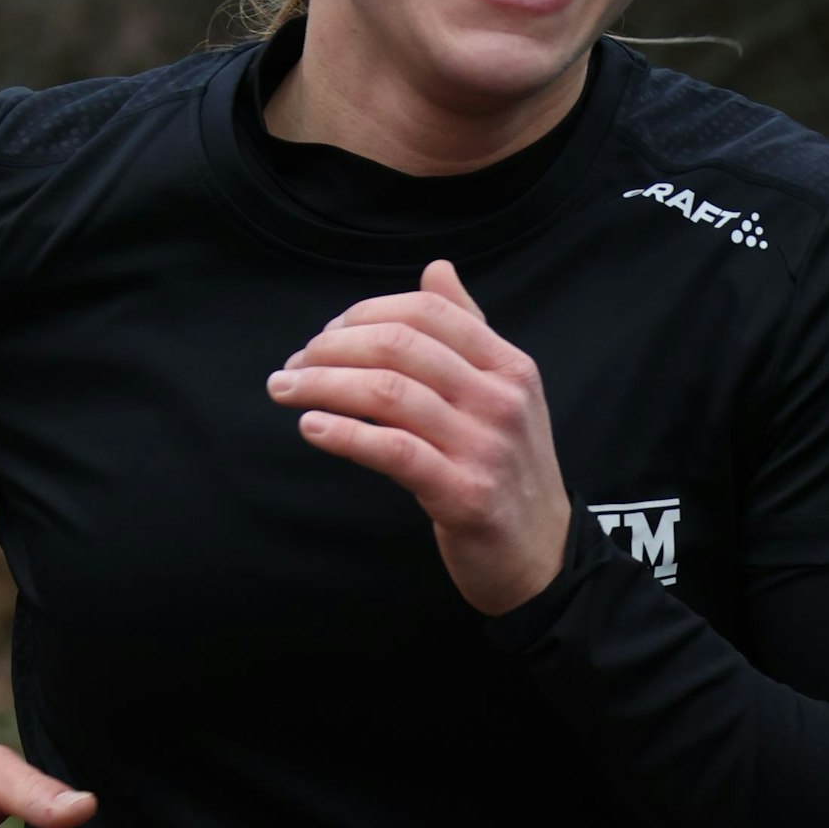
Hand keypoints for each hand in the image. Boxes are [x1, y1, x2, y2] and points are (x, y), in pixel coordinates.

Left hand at [266, 260, 570, 615]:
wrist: (542, 558)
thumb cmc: (509, 472)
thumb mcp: (504, 393)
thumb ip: (469, 331)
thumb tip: (436, 269)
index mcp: (509, 366)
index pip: (427, 312)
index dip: (364, 313)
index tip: (324, 335)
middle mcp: (501, 399)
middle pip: (401, 347)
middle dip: (331, 347)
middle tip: (292, 365)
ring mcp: (485, 447)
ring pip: (388, 394)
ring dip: (323, 386)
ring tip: (285, 390)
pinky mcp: (463, 495)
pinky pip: (393, 451)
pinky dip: (344, 434)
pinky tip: (312, 427)